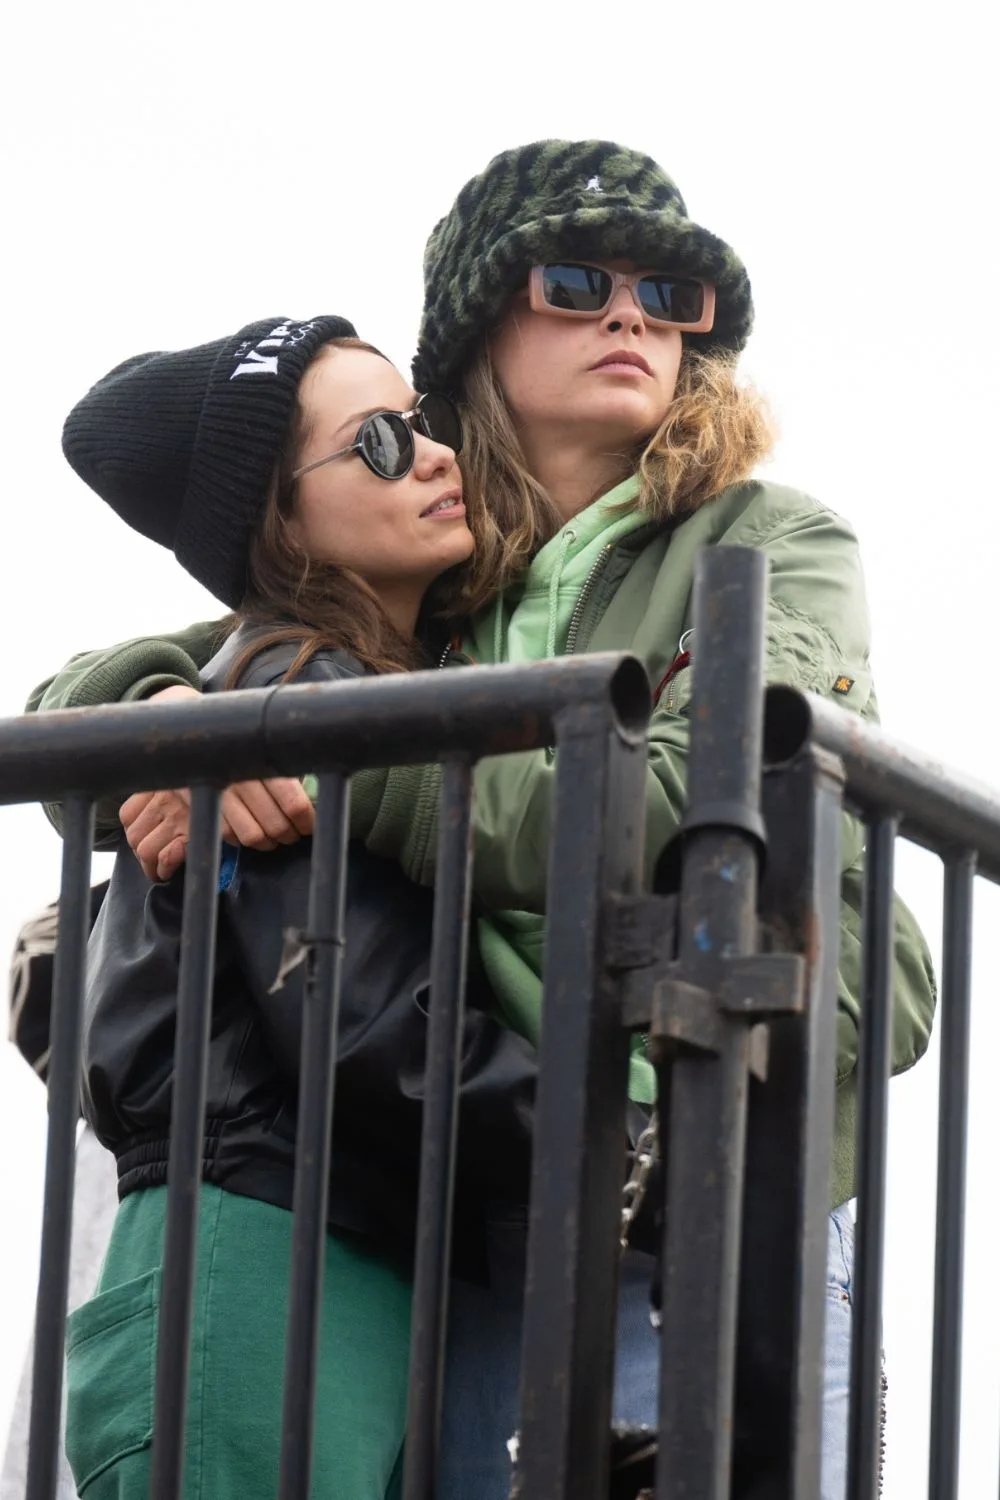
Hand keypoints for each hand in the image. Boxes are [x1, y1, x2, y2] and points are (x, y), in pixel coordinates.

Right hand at [121, 686, 313, 880]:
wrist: (187, 723)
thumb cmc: (237, 736)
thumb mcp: (263, 743)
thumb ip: (285, 768)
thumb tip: (312, 801)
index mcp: (264, 759)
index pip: (295, 803)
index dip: (308, 821)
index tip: (310, 825)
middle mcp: (242, 776)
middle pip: (276, 824)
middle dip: (290, 835)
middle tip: (294, 833)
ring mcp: (220, 791)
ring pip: (253, 836)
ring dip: (269, 843)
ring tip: (275, 838)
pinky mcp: (200, 801)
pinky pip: (228, 835)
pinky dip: (242, 840)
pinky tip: (251, 832)